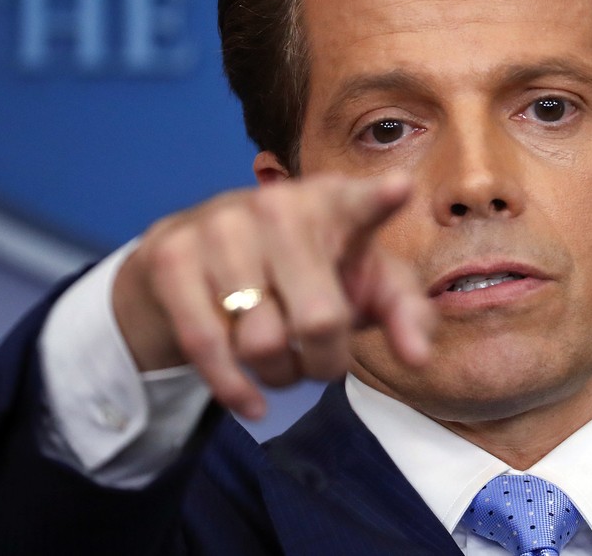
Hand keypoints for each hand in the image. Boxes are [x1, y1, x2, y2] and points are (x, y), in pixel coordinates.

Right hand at [112, 173, 435, 418]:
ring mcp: (220, 228)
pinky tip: (252, 401)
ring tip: (280, 363)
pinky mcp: (173, 258)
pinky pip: (206, 346)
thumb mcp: (360, 286)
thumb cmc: (301, 273)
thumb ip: (403, 315)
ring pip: (261, 343)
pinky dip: (234, 389)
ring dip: (278, 375)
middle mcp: (277, 206)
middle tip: (318, 360)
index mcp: (333, 205)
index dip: (378, 199)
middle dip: (324, 362)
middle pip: (319, 321)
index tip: (399, 189)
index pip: (360, 203)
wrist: (197, 259)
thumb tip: (418, 358)